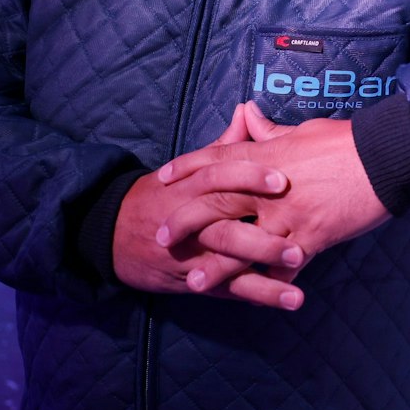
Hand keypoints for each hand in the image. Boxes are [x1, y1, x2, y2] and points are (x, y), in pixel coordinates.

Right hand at [111, 106, 309, 309]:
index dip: (248, 177)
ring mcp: (193, 252)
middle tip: (297, 235)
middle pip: (224, 224)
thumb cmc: (157, 197)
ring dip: (264, 263)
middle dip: (261, 232)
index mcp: (190, 187)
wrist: (110, 234)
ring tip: (299, 263)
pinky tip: (291, 298)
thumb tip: (247, 111)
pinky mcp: (197, 279)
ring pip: (228, 258)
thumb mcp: (185, 170)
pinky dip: (260, 294)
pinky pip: (229, 288)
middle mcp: (191, 220)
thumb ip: (222, 146)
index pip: (218, 177)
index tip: (281, 178)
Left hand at [157, 101, 389, 297]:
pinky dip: (269, 283)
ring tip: (193, 282)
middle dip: (186, 221)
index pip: (216, 159)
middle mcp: (270, 188)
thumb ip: (270, 131)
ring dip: (217, 265)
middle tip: (162, 237)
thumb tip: (247, 114)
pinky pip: (284, 266)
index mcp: (267, 155)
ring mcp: (290, 215)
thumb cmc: (347, 140)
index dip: (186, 168)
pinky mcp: (313, 237)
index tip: (162, 178)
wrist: (386, 157)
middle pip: (217, 203)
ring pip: (244, 244)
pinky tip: (253, 295)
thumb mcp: (303, 130)